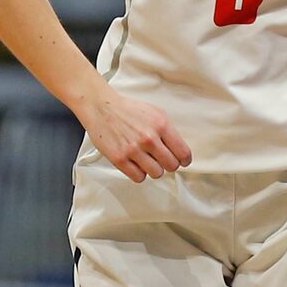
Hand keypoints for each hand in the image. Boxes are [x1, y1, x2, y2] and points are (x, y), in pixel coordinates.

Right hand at [77, 86, 191, 183]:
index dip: (184, 160)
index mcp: (161, 125)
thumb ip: (169, 131)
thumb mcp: (156, 113)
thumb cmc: (127, 111)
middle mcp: (149, 138)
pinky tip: (136, 163)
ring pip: (157, 174)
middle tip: (162, 159)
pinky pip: (139, 178)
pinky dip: (139, 173)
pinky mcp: (120, 159)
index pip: (183, 153)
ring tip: (147, 160)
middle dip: (168, 164)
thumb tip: (179, 149)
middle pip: (171, 166)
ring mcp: (134, 150)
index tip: (182, 161)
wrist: (102, 108)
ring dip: (153, 169)